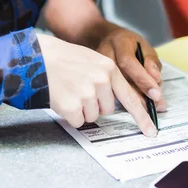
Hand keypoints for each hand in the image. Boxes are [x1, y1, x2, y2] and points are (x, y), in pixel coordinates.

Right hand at [38, 34, 157, 135]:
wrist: (36, 57)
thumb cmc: (63, 59)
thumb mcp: (92, 60)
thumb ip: (108, 77)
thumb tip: (119, 99)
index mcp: (109, 69)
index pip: (131, 98)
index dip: (142, 117)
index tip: (151, 131)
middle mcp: (101, 81)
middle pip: (107, 109)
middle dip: (95, 104)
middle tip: (79, 89)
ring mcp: (87, 93)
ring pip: (92, 116)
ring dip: (81, 109)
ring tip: (69, 91)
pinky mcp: (72, 105)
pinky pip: (78, 121)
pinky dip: (70, 115)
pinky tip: (63, 99)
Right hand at [97, 27, 166, 110]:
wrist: (104, 40)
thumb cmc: (128, 44)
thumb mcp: (144, 47)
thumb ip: (151, 62)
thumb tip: (155, 80)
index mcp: (118, 42)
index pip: (128, 62)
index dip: (142, 80)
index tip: (156, 94)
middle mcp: (103, 54)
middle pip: (118, 79)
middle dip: (138, 96)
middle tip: (154, 106)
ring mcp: (93, 67)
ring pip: (111, 90)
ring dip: (130, 102)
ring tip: (146, 109)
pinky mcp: (91, 77)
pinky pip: (106, 93)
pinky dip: (120, 101)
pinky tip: (131, 105)